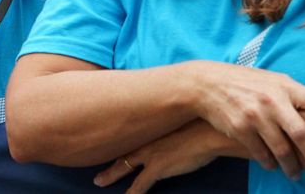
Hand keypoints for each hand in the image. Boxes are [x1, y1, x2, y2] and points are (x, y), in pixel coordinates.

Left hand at [94, 120, 222, 192]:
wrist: (208, 132)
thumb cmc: (203, 124)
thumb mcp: (183, 119)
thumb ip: (173, 123)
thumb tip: (175, 125)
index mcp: (150, 126)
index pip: (128, 133)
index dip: (118, 139)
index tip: (108, 140)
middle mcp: (146, 138)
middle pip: (120, 148)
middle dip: (107, 158)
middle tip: (96, 162)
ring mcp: (149, 153)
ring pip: (122, 166)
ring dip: (110, 175)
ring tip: (99, 182)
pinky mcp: (157, 168)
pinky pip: (139, 185)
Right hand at [188, 60, 304, 178]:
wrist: (207, 84)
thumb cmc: (246, 82)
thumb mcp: (271, 80)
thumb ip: (294, 93)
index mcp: (283, 85)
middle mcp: (271, 100)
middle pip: (301, 134)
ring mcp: (255, 115)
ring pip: (282, 150)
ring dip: (292, 166)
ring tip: (296, 173)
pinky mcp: (240, 128)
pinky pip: (261, 154)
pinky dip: (270, 163)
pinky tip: (273, 165)